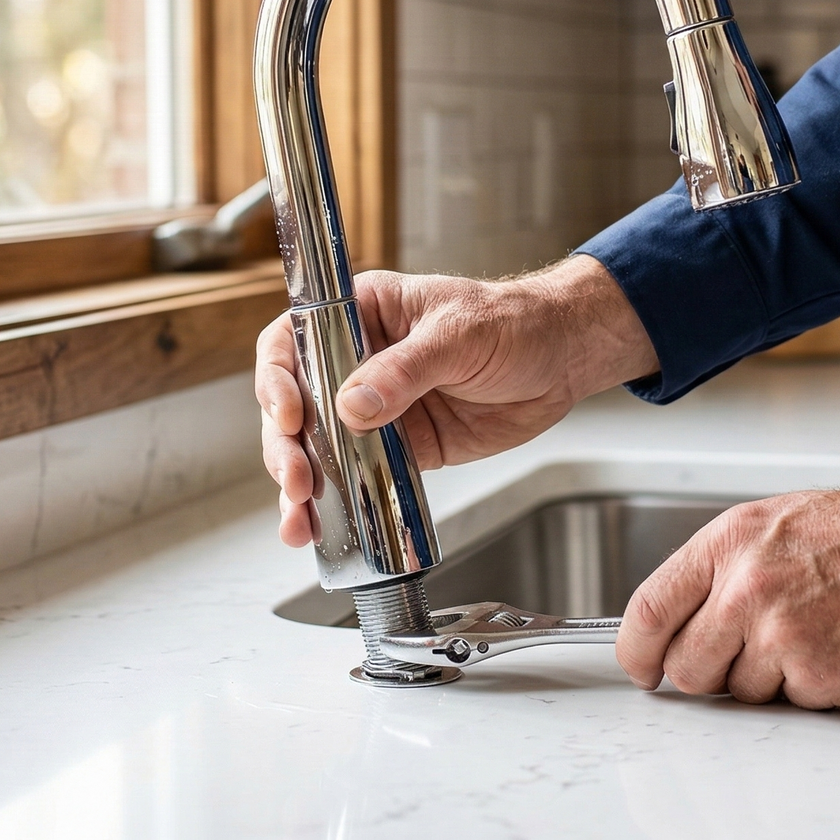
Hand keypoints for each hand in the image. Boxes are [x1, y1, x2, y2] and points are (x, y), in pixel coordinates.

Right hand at [257, 254, 657, 546]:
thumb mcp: (459, 334)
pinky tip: (320, 526)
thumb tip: (353, 405)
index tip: (290, 413)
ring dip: (303, 484)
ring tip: (300, 518)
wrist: (561, 359)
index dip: (278, 378)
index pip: (294, 340)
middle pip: (296, 404)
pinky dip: (337, 502)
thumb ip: (405, 370)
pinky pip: (358, 475)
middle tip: (296, 478)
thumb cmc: (513, 322)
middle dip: (287, 446)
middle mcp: (357, 361)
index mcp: (361, 314)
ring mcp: (375, 408)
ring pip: (319, 448)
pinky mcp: (400, 447)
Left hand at [615, 473, 839, 707]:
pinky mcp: (816, 675)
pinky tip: (834, 647)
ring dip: (765, 678)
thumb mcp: (775, 523)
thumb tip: (676, 616)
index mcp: (729, 542)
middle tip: (747, 651)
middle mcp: (746, 587)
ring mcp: (780, 634)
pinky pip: (787, 703)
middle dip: (707, 671)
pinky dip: (807, 687)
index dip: (637, 650)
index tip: (641, 666)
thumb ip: (720, 567)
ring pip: (736, 692)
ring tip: (808, 633)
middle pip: (686, 666)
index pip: (649, 610)